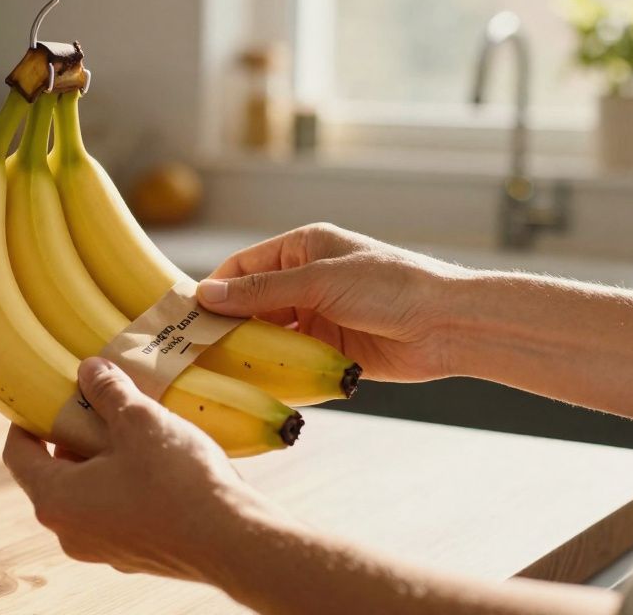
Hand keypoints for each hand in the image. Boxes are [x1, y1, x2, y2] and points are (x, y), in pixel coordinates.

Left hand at [2, 357, 280, 580]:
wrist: (234, 541)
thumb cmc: (178, 481)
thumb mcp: (137, 420)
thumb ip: (106, 391)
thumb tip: (89, 369)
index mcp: (55, 500)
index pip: (18, 453)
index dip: (26, 419)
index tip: (43, 395)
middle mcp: (69, 531)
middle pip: (54, 471)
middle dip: (73, 433)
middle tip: (99, 401)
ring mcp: (102, 548)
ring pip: (88, 491)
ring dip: (103, 456)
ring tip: (134, 426)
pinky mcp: (135, 554)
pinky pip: (116, 509)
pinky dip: (125, 482)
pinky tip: (158, 459)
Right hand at [197, 223, 468, 382]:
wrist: (448, 326)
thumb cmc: (391, 286)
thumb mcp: (320, 281)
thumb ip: (262, 290)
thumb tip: (207, 295)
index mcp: (302, 250)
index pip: (242, 268)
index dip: (214, 290)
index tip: (185, 316)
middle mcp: (305, 282)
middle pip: (250, 303)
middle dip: (225, 324)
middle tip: (193, 349)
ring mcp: (316, 317)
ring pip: (266, 334)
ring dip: (247, 349)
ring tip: (215, 369)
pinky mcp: (328, 350)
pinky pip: (288, 360)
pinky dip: (271, 370)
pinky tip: (252, 382)